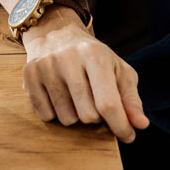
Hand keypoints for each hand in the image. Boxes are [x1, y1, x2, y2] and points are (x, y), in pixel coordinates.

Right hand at [20, 9, 148, 142]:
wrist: (56, 33)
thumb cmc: (93, 57)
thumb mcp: (118, 70)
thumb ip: (131, 98)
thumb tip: (140, 125)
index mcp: (94, 55)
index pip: (108, 103)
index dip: (120, 125)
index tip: (128, 136)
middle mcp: (68, 58)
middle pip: (88, 115)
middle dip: (96, 117)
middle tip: (94, 100)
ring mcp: (46, 67)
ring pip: (67, 119)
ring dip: (76, 115)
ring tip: (76, 95)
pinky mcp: (29, 76)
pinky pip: (47, 116)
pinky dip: (56, 113)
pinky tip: (59, 94)